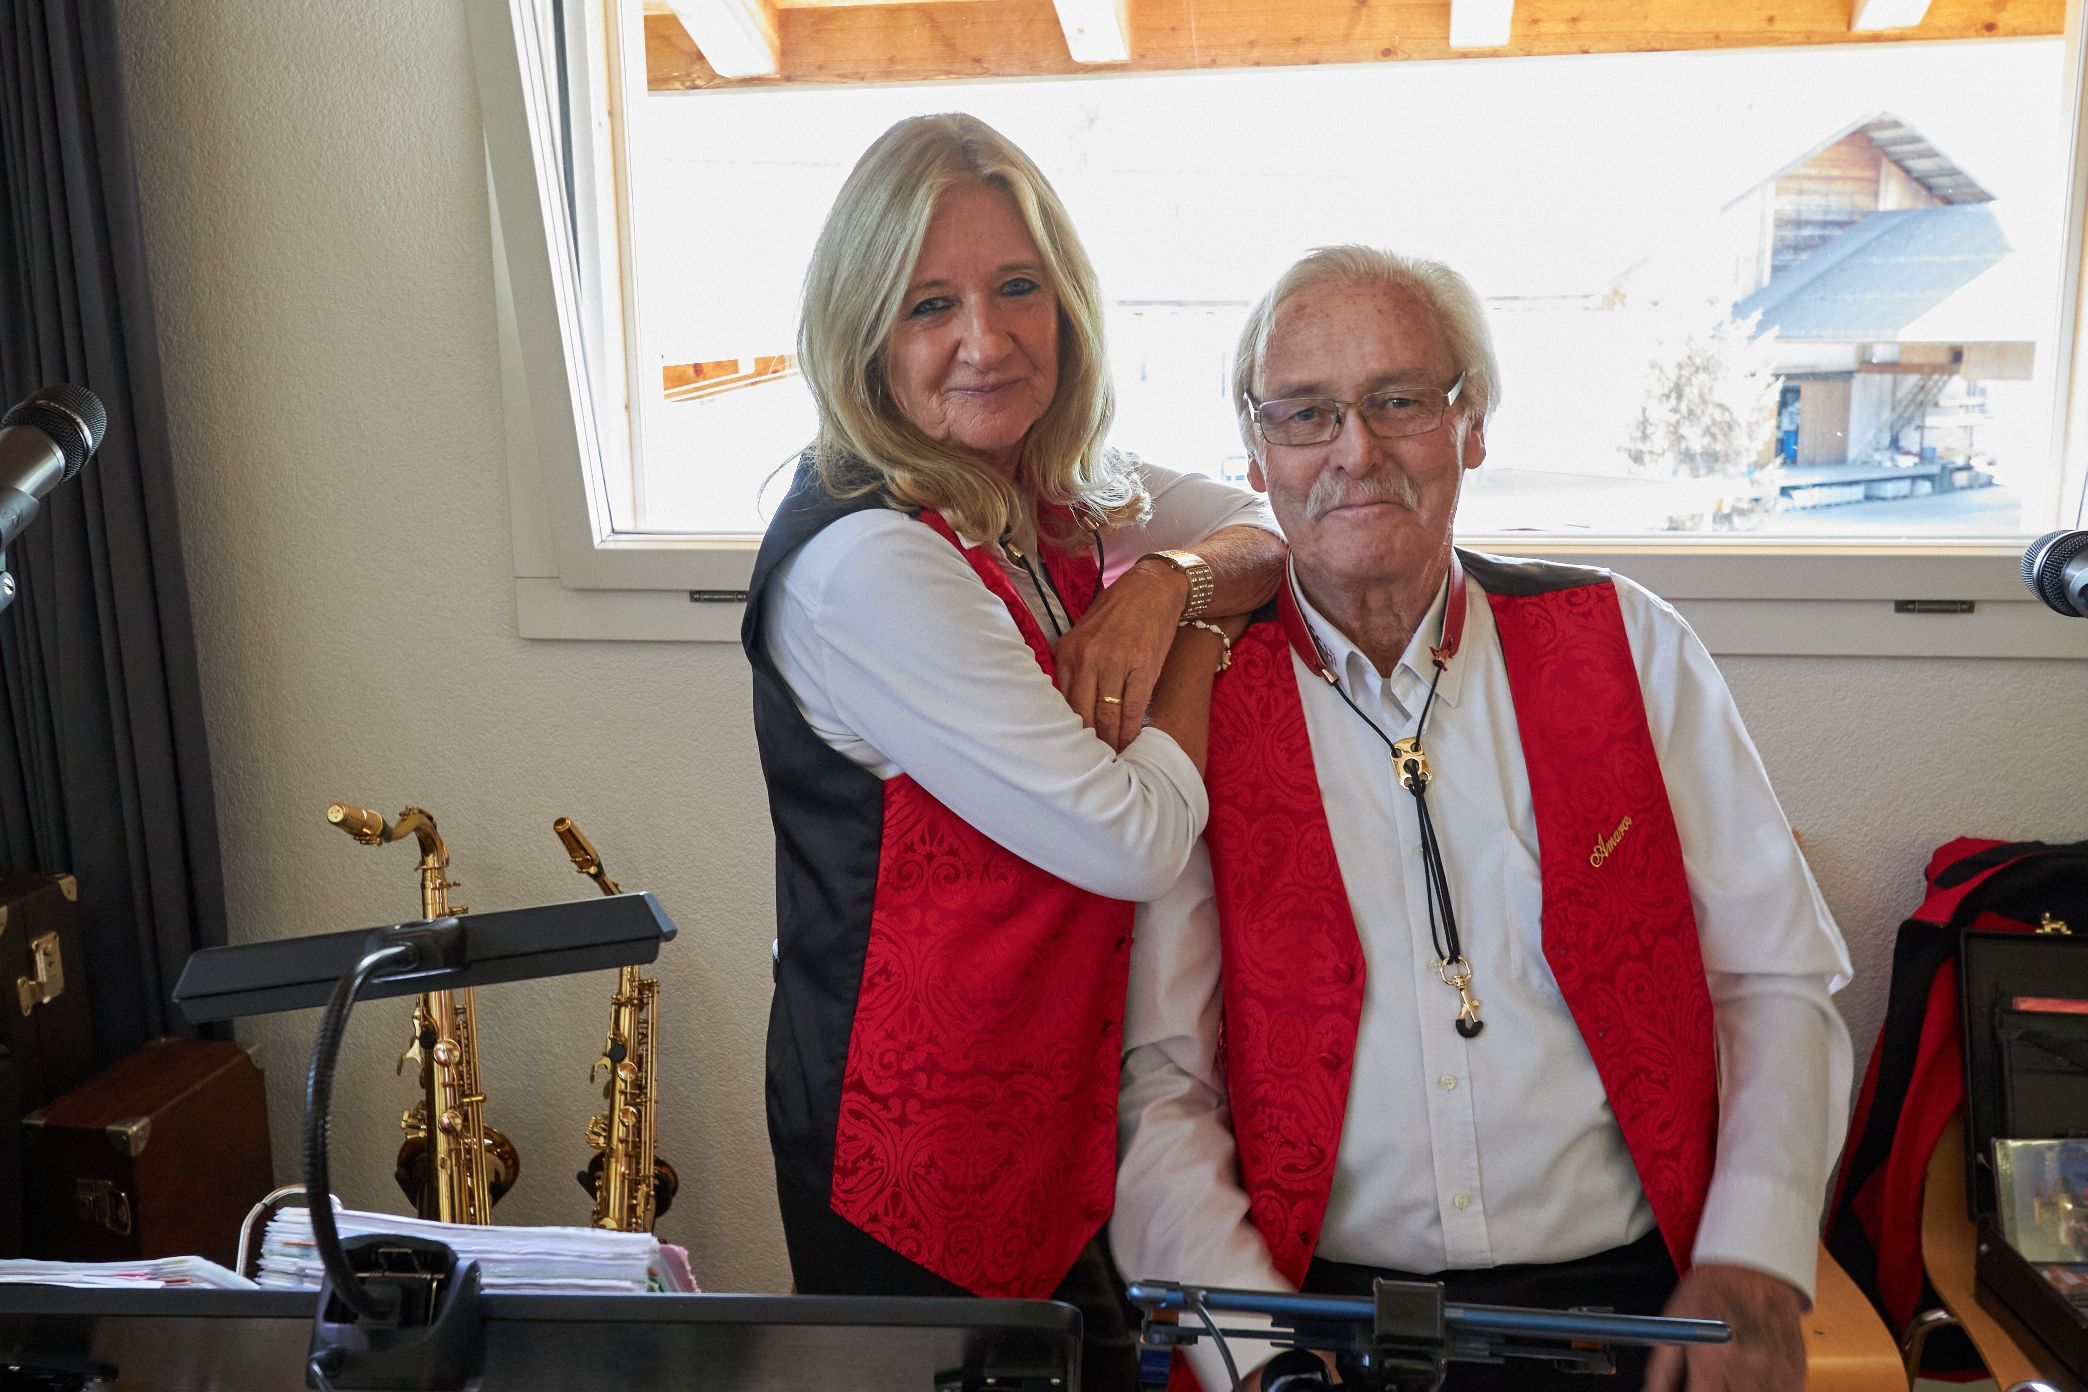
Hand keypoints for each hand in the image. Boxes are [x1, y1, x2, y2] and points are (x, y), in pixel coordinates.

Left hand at [1056, 558, 1186, 750]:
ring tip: (1112, 761)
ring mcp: (1116, 663)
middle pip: (1081, 714)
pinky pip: (1133, 709)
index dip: (1066, 730)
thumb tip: (1067, 706)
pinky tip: (1131, 743)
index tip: (1069, 750)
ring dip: (1110, 742)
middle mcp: (1088, 658)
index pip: (1061, 701)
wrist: (1154, 588)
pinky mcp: (1143, 668)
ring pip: (1107, 716)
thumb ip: (1075, 666)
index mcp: (1069, 651)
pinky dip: (1131, 730)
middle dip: (1086, 744)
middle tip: (1089, 764)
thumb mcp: (1085, 633)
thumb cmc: (1117, 612)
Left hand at [1645, 1264, 1804, 1391]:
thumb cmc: (1714, 1290)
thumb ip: (1662, 1368)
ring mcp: (1777, 1376)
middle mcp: (1749, 1371)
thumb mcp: (1676, 1323)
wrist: (1757, 1267)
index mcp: (1715, 1360)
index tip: (1691, 1389)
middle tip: (1708, 1384)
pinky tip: (1749, 1376)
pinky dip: (1762, 1390)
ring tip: (1729, 1377)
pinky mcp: (1795, 1376)